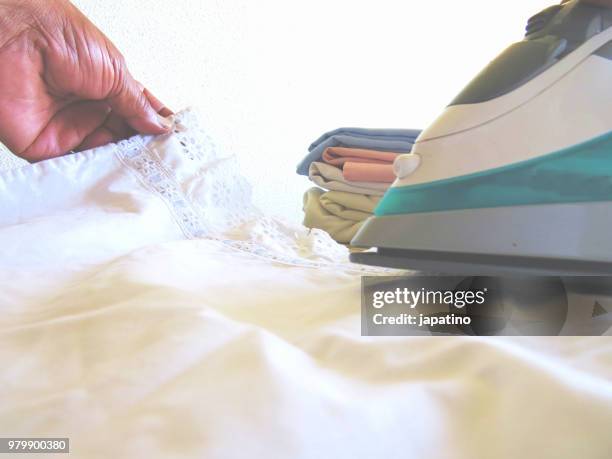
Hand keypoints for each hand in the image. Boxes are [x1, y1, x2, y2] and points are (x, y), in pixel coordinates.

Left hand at [0, 0, 172, 161]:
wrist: (16, 37)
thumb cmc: (60, 36)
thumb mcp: (115, 70)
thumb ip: (137, 104)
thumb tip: (160, 126)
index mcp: (106, 87)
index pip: (137, 113)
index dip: (156, 127)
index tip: (176, 141)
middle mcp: (88, 108)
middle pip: (123, 138)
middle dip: (144, 149)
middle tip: (167, 160)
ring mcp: (68, 128)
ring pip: (103, 155)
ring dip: (124, 163)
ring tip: (148, 169)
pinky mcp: (47, 146)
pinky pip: (75, 167)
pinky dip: (95, 174)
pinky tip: (116, 175)